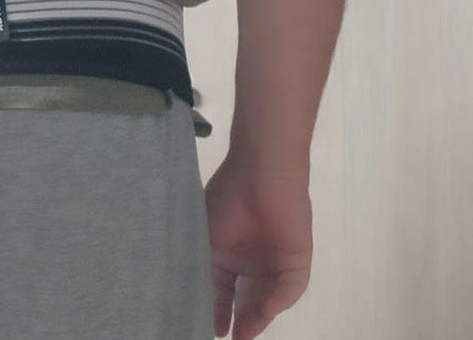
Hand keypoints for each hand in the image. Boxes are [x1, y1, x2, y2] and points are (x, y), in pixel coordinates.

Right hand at [203, 155, 312, 339]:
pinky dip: (277, 302)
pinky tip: (264, 312)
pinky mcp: (296, 259)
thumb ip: (205, 268)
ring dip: (257, 317)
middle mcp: (250, 259)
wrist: (260, 174)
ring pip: (267, 298)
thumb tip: (199, 297)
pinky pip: (289, 288)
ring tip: (243, 335)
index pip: (222, 290)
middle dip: (239, 320)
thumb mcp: (206, 236)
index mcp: (226, 252)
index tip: (210, 329)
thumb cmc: (227, 200)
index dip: (217, 310)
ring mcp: (274, 260)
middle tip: (230, 337)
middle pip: (246, 299)